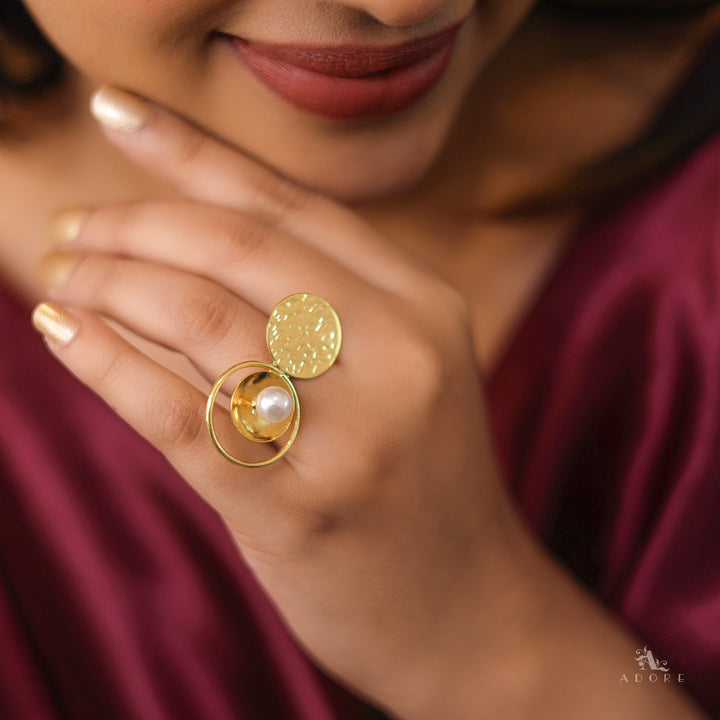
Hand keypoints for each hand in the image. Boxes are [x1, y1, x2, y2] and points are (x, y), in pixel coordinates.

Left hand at [35, 87, 521, 716]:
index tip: (116, 112)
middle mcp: (400, 356)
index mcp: (428, 308)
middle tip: (74, 225)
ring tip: (63, 275)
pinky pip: (175, 411)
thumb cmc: (420, 482)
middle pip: (240, 248)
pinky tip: (63, 332)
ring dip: (109, 283)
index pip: (292, 206)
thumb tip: (190, 233)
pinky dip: (104, 360)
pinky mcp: (296, 509)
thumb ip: (323, 302)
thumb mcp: (401, 372)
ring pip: (199, 317)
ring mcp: (351, 436)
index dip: (195, 152)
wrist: (466, 605)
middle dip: (135, 220)